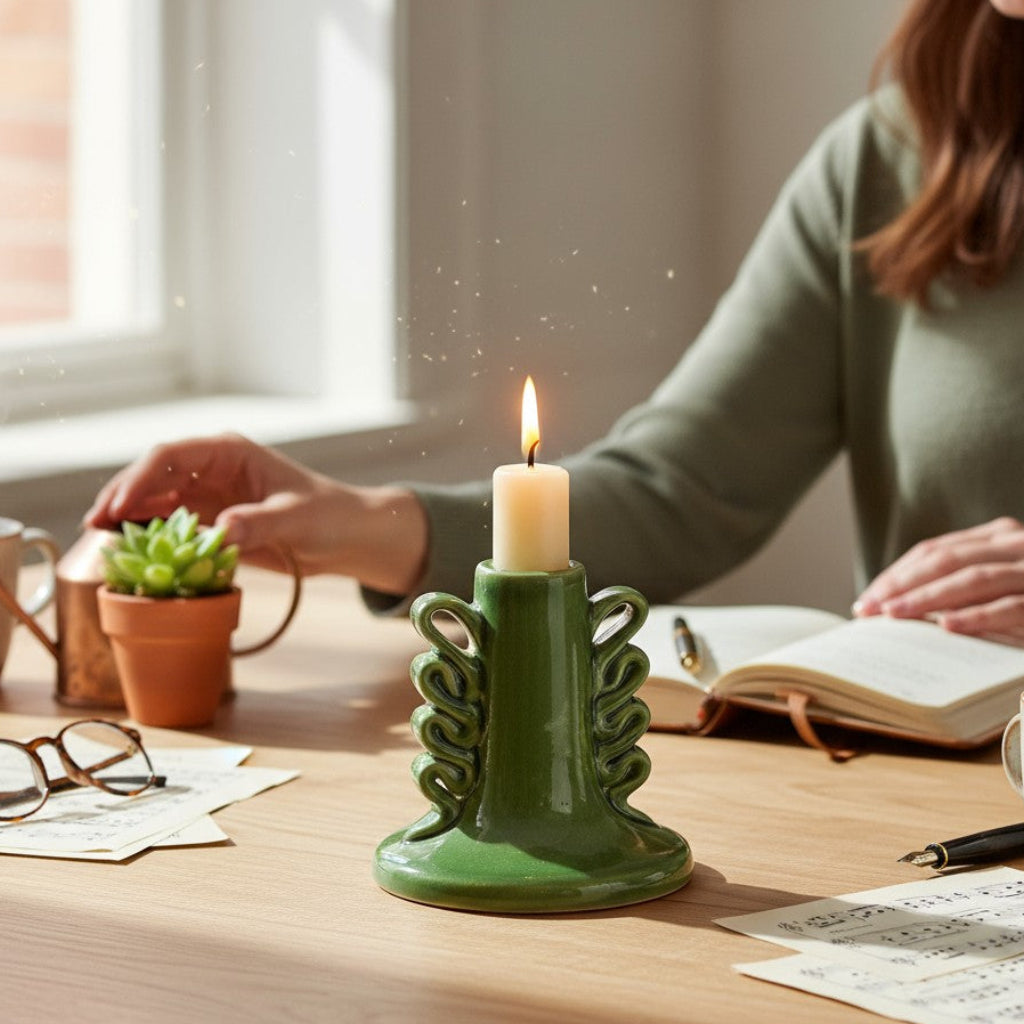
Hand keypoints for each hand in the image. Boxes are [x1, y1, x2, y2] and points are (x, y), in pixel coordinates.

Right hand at [85, 433, 427, 595]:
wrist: (345, 536)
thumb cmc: (328, 516)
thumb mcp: (296, 518)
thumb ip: (259, 523)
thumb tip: (221, 530)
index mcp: (229, 453)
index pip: (171, 456)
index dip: (140, 477)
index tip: (118, 504)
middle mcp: (212, 469)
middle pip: (153, 476)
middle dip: (122, 496)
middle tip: (96, 525)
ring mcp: (208, 495)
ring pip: (155, 500)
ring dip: (128, 516)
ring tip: (101, 539)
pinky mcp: (211, 521)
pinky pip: (171, 525)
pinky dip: (149, 535)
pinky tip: (129, 550)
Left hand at [853, 517, 1023, 642]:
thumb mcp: (999, 584)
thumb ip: (961, 585)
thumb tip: (898, 607)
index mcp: (998, 537)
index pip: (933, 551)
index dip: (896, 575)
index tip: (866, 600)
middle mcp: (1016, 545)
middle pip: (945, 561)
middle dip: (902, 586)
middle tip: (869, 611)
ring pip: (973, 579)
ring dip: (928, 599)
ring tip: (894, 616)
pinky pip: (1012, 606)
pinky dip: (977, 616)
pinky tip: (947, 626)